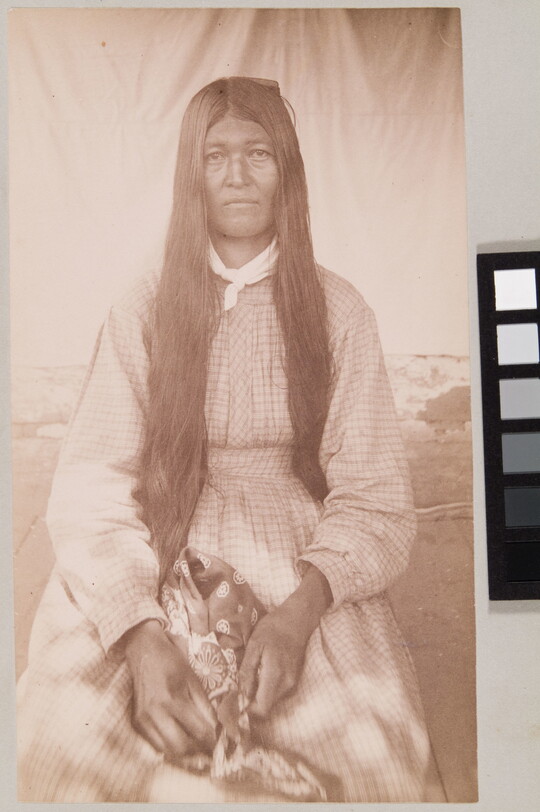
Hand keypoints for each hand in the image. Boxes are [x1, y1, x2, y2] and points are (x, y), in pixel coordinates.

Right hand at [123, 620, 216, 762]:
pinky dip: (170, 746)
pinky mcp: (136, 722)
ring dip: (184, 753)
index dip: (212, 741)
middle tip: (210, 749)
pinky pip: (156, 744)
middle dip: (199, 751)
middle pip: (182, 747)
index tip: (221, 744)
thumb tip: (217, 729)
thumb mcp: (193, 679)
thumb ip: (204, 706)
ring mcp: (143, 720)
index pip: (198, 731)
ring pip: (167, 750)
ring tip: (197, 746)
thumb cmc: (171, 661)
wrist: (143, 650)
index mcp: (173, 699)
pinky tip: (180, 739)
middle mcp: (156, 713)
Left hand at [239, 565, 331, 717]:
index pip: (262, 709)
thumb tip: (240, 694)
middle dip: (250, 704)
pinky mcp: (294, 679)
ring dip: (258, 696)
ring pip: (272, 701)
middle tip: (236, 692)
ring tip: (246, 681)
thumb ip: (247, 671)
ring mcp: (292, 683)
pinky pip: (277, 693)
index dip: (247, 710)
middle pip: (266, 707)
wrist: (297, 619)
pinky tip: (258, 675)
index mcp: (276, 676)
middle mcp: (287, 684)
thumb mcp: (255, 645)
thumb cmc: (273, 628)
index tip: (234, 702)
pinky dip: (266, 690)